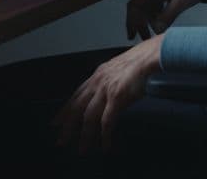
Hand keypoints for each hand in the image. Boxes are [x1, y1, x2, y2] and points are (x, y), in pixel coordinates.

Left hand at [53, 35, 163, 153]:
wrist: (150, 56)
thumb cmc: (139, 61)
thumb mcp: (118, 68)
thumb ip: (109, 80)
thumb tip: (107, 92)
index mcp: (97, 76)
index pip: (75, 95)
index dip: (65, 110)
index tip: (56, 122)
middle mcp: (97, 83)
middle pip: (76, 108)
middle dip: (67, 127)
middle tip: (60, 141)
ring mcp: (106, 90)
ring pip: (88, 118)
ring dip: (84, 136)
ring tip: (82, 150)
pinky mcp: (117, 98)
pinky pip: (107, 121)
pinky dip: (105, 135)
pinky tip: (105, 146)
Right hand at [125, 0, 206, 39]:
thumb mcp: (182, 1)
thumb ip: (167, 16)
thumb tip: (155, 30)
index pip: (134, 6)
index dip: (131, 22)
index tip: (132, 36)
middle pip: (138, 7)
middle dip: (138, 23)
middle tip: (143, 38)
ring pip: (146, 6)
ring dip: (148, 20)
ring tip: (154, 33)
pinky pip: (154, 4)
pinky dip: (155, 15)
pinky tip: (162, 23)